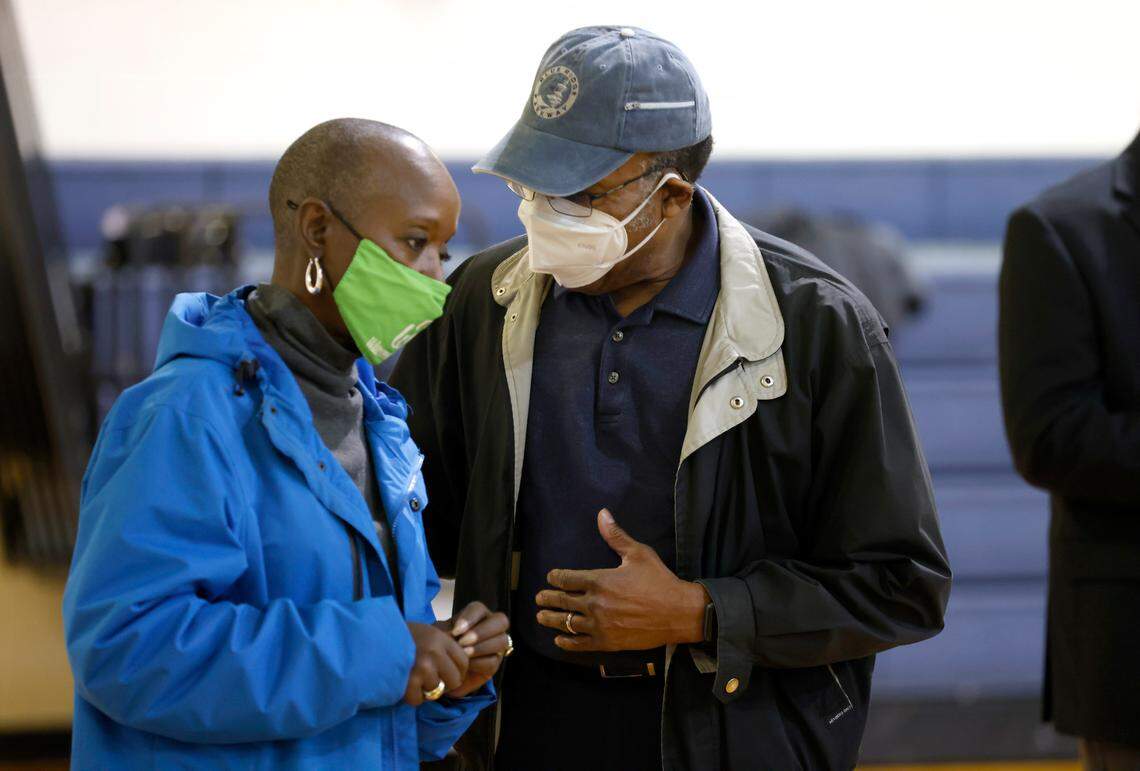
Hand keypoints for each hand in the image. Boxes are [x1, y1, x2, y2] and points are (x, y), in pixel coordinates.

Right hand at [403, 622, 468, 705]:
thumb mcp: (426, 633)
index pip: (464, 662)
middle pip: (455, 680)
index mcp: (440, 638)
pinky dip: (412, 696)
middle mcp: (434, 653)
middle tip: (431, 679)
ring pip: (437, 691)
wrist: (372, 640)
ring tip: (414, 678)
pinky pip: (419, 700)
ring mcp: (422, 668)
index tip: (448, 673)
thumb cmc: (401, 636)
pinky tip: (405, 684)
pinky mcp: (408, 682)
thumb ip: (443, 647)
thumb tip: (461, 667)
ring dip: (426, 689)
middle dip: (445, 684)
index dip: (458, 671)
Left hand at [435, 601, 509, 698]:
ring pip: (501, 641)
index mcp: (477, 615)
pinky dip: (479, 663)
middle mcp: (491, 627)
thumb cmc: (442, 647)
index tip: (456, 631)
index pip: (479, 609)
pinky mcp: (494, 664)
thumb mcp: (439, 636)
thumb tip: (452, 634)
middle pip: (500, 621)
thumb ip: (444, 632)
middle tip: (463, 642)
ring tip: (464, 654)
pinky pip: (493, 661)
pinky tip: (466, 666)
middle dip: (482, 632)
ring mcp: (496, 645)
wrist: (441, 671)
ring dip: (482, 647)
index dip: (470, 618)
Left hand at [535, 509, 708, 652]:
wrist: (678, 612)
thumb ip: (616, 536)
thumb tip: (602, 514)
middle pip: (562, 601)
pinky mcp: (607, 642)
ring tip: (541, 617)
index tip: (550, 578)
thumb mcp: (638, 553)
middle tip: (538, 598)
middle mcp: (595, 603)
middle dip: (547, 598)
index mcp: (599, 580)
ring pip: (567, 623)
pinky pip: (580, 644)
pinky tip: (559, 640)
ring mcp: (599, 625)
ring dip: (551, 620)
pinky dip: (567, 642)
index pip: (567, 579)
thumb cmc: (659, 580)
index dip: (555, 578)